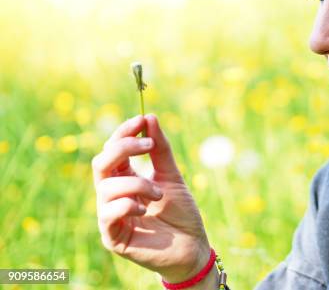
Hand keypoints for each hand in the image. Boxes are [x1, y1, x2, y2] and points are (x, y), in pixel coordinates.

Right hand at [92, 114, 210, 282]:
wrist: (192, 246)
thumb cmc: (181, 212)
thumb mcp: (172, 175)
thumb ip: (161, 150)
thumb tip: (150, 118)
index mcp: (124, 178)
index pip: (113, 149)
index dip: (124, 132)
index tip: (141, 120)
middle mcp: (113, 195)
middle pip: (101, 163)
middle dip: (124, 148)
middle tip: (149, 146)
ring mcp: (110, 216)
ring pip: (107, 187)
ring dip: (137, 183)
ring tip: (159, 194)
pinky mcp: (112, 237)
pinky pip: (108, 213)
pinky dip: (128, 204)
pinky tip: (145, 208)